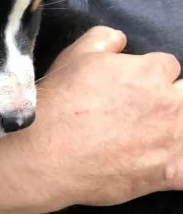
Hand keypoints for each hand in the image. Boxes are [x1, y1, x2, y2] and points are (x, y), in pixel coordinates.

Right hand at [0, 26, 182, 213]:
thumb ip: (104, 39)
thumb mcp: (74, 57)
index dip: (149, 76)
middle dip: (168, 101)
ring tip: (149, 138)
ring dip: (173, 131)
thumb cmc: (58, 104)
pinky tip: (165, 167)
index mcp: (150, 72)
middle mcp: (168, 104)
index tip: (132, 88)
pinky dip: (179, 168)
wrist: (45, 155)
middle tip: (140, 114)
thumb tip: (120, 39)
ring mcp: (170, 142)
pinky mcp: (166, 174)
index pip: (168, 68)